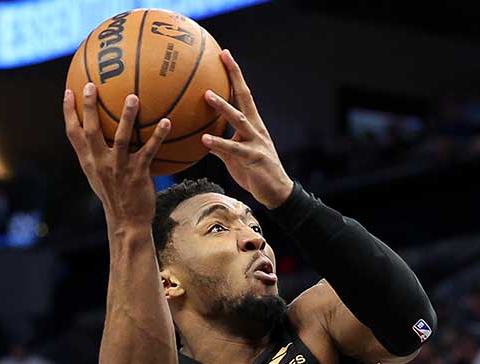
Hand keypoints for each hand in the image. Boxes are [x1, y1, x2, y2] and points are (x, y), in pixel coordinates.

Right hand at [64, 84, 171, 228]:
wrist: (127, 221)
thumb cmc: (115, 195)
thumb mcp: (98, 176)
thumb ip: (96, 154)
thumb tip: (97, 132)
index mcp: (88, 162)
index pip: (73, 134)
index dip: (69, 112)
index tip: (68, 91)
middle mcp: (100, 163)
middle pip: (91, 131)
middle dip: (89, 107)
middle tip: (91, 85)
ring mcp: (118, 168)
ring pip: (121, 138)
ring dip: (127, 117)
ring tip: (133, 97)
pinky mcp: (137, 174)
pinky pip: (149, 152)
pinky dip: (157, 136)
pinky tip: (167, 121)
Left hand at [201, 50, 293, 208]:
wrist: (276, 191)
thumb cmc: (255, 172)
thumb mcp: (234, 157)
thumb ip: (221, 146)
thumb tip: (203, 140)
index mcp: (253, 124)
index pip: (243, 94)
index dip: (235, 75)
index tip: (225, 55)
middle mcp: (256, 128)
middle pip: (245, 97)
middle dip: (234, 76)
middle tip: (222, 58)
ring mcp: (256, 142)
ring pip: (239, 119)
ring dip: (223, 106)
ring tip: (207, 95)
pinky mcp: (253, 158)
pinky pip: (234, 149)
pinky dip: (219, 144)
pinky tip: (204, 140)